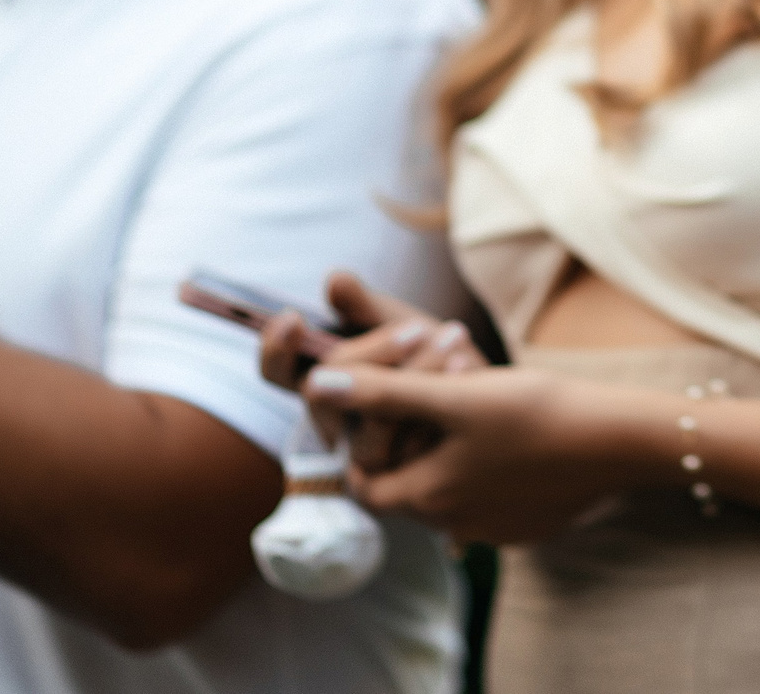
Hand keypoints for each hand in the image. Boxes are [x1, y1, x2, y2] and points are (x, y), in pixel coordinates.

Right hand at [257, 272, 479, 471]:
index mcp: (324, 379)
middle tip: (416, 328)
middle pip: (321, 392)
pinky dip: (439, 401)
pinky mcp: (398, 477)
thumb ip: (367, 308)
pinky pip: (409, 447)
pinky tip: (466, 368)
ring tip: (454, 338)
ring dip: (416, 374)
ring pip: (368, 423)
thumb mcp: (401, 324)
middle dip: (370, 353)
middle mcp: (333, 420)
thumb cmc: (432, 357)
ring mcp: (362, 453)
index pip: (278, 371)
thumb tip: (335, 280)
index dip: (274, 349)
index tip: (293, 318)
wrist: (485, 395)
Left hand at [302, 362, 668, 545]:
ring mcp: (494, 530)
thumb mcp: (456, 394)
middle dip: (409, 443)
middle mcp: (455, 525)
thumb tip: (317, 385)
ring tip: (474, 407)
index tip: (377, 411)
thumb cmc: (536, 413)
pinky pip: (490, 501)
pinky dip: (487, 471)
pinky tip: (512, 435)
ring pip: (449, 494)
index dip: (361, 448)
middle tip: (430, 398)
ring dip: (448, 454)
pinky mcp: (528, 526)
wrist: (620, 444)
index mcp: (429, 495)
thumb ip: (384, 391)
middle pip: (407, 490)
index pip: (364, 487)